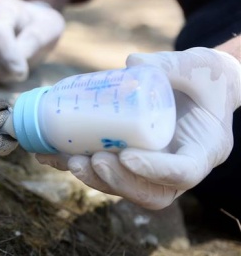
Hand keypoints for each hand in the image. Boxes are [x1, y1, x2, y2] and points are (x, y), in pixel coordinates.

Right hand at [0, 0, 63, 83]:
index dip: (7, 56)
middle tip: (19, 74)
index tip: (22, 70)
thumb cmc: (39, 27)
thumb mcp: (48, 28)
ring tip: (11, 73)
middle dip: (2, 69)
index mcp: (3, 7)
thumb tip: (16, 61)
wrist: (28, 28)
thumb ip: (34, 40)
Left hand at [36, 47, 240, 208]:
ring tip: (67, 159)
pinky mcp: (128, 164)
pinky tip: (50, 154)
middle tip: (92, 160)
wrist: (198, 87)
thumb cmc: (204, 77)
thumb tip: (132, 63)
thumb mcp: (197, 66)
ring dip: (93, 177)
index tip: (127, 156)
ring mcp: (151, 171)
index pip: (183, 172)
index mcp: (205, 149)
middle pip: (148, 192)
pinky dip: (76, 164)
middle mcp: (178, 169)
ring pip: (122, 187)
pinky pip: (103, 172)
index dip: (154, 171)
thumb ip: (171, 64)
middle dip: (116, 180)